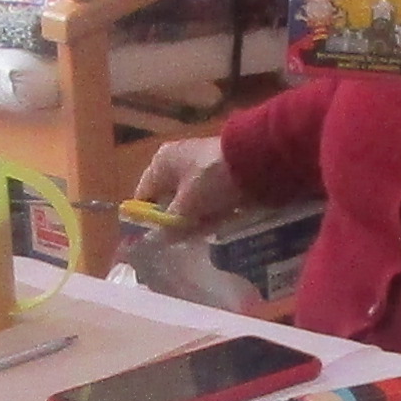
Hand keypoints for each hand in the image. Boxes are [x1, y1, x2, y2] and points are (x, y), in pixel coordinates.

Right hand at [133, 134, 251, 235]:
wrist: (256, 160)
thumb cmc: (210, 179)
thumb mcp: (187, 205)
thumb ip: (170, 223)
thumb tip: (156, 239)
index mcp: (161, 163)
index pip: (144, 195)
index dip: (146, 219)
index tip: (151, 240)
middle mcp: (177, 162)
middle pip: (169, 200)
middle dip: (176, 221)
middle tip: (182, 240)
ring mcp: (200, 167)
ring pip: (191, 202)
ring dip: (196, 219)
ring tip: (204, 232)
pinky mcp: (220, 174)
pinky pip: (209, 199)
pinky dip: (212, 212)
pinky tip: (220, 222)